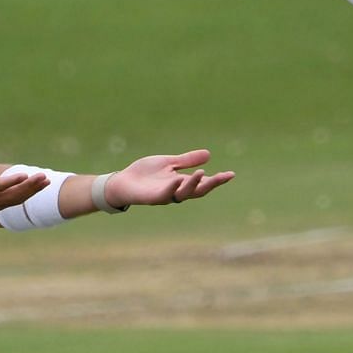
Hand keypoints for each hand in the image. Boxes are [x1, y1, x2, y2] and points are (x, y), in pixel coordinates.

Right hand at [0, 161, 48, 214]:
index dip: (10, 182)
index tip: (24, 175)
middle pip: (12, 195)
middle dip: (29, 186)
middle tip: (43, 176)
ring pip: (17, 199)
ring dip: (32, 191)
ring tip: (46, 180)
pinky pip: (16, 200)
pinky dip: (28, 194)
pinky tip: (38, 186)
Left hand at [104, 149, 233, 207]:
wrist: (122, 182)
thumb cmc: (145, 174)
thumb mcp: (169, 163)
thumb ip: (187, 160)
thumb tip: (209, 155)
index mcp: (181, 183)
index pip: (203, 183)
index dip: (217, 180)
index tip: (230, 174)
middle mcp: (175, 192)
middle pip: (197, 191)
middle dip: (211, 184)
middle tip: (224, 177)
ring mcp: (164, 196)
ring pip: (183, 194)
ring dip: (193, 184)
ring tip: (203, 174)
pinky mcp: (151, 198)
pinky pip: (164, 194)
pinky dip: (171, 187)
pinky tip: (177, 179)